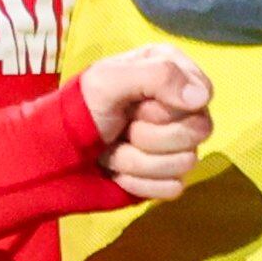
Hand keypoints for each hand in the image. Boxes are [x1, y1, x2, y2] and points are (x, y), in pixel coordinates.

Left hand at [80, 44, 213, 201]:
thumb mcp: (109, 79)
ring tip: (114, 148)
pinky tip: (119, 171)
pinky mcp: (169, 177)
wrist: (58, 152)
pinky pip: (172, 187)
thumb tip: (202, 98)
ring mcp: (178, 146)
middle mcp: (181, 108)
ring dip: (136, 159)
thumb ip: (157, 76)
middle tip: (122, 126)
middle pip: (198, 130)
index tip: (136, 103)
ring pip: (184, 162)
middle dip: (149, 134)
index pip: (201, 94)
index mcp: (172, 73)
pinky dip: (137, 181)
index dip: (167, 105)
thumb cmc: (83, 108)